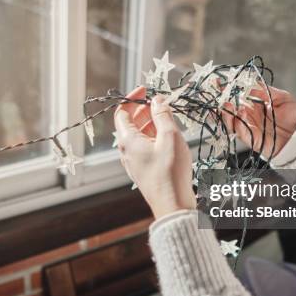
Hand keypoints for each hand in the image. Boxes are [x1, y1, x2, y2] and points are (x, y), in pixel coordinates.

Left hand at [114, 86, 195, 218]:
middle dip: (145, 109)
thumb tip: (157, 100)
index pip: (122, 112)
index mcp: (128, 140)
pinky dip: (154, 137)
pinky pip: (145, 148)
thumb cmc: (170, 171)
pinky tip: (170, 138)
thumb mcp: (170, 136)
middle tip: (161, 103)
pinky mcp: (143, 171)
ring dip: (151, 123)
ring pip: (139, 136)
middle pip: (130, 123)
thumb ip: (163, 115)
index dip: (133, 98)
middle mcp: (126, 151)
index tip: (146, 89)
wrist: (173, 205)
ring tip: (169, 118)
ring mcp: (134, 162)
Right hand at [224, 86, 295, 159]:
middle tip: (218, 95)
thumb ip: (266, 91)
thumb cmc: (295, 116)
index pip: (237, 96)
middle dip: (221, 102)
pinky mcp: (252, 139)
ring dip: (226, 113)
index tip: (219, 81)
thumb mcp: (283, 97)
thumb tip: (251, 83)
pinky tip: (240, 113)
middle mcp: (249, 116)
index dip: (228, 90)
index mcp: (255, 104)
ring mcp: (249, 127)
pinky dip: (238, 123)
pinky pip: (240, 132)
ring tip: (226, 105)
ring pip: (230, 122)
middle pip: (229, 109)